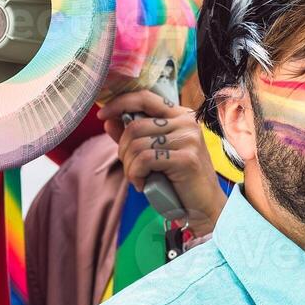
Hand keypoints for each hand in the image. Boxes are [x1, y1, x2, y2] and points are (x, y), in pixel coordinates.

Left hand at [100, 91, 226, 233]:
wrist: (202, 207)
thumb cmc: (176, 181)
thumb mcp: (152, 155)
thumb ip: (133, 137)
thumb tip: (108, 121)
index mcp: (180, 116)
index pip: (145, 98)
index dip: (119, 103)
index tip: (101, 116)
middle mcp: (186, 122)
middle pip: (135, 126)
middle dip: (123, 150)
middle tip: (131, 169)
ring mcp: (188, 139)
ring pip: (137, 144)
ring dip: (130, 167)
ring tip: (138, 179)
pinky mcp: (186, 158)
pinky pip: (145, 160)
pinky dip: (137, 174)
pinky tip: (143, 185)